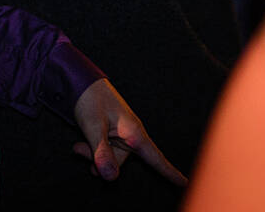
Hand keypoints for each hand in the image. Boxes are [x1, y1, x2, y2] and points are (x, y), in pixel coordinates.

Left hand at [71, 78, 185, 186]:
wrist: (80, 82)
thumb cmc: (90, 99)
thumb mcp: (93, 126)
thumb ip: (101, 152)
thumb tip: (110, 177)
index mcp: (134, 134)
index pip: (156, 158)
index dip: (170, 173)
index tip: (185, 183)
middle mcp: (131, 137)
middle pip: (121, 164)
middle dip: (100, 162)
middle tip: (79, 150)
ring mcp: (121, 136)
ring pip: (110, 158)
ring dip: (93, 156)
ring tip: (78, 146)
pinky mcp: (111, 135)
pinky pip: (105, 152)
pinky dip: (93, 152)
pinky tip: (81, 145)